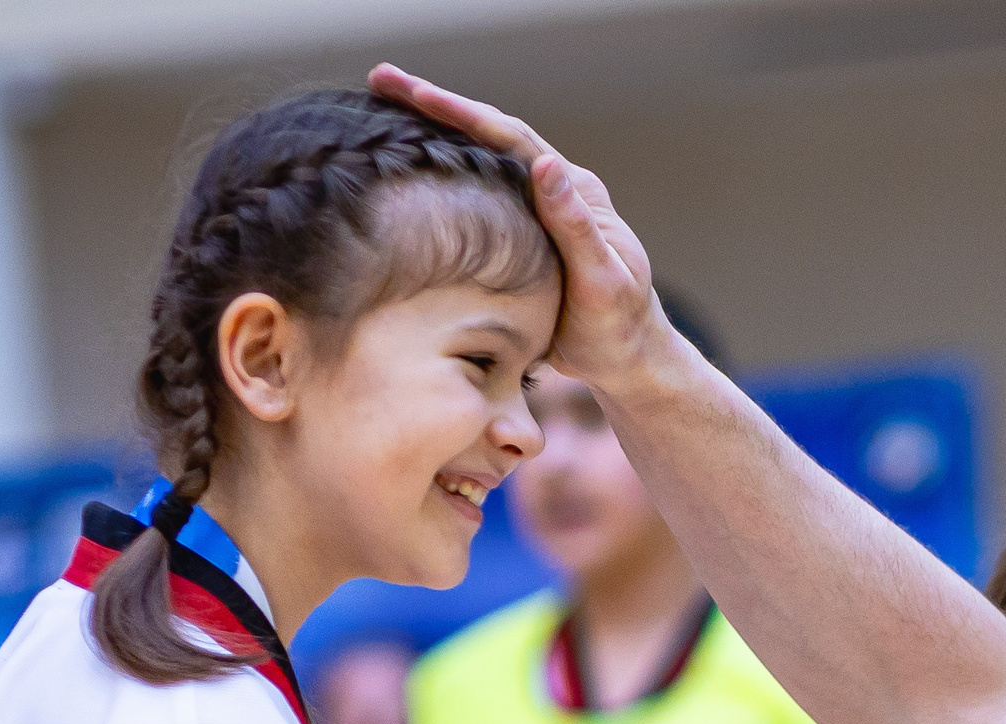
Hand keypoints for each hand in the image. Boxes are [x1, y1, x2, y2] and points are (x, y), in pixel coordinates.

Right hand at [369, 65, 686, 395]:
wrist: (626, 360)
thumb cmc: (619, 326)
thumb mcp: (602, 278)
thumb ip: (575, 226)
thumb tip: (545, 165)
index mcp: (574, 189)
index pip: (510, 138)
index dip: (461, 112)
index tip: (414, 91)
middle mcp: (551, 191)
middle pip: (487, 135)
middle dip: (433, 106)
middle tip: (380, 80)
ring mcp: (533, 212)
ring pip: (477, 162)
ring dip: (432, 135)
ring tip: (380, 111)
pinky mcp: (519, 238)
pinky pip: (474, 198)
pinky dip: (441, 178)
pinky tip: (407, 174)